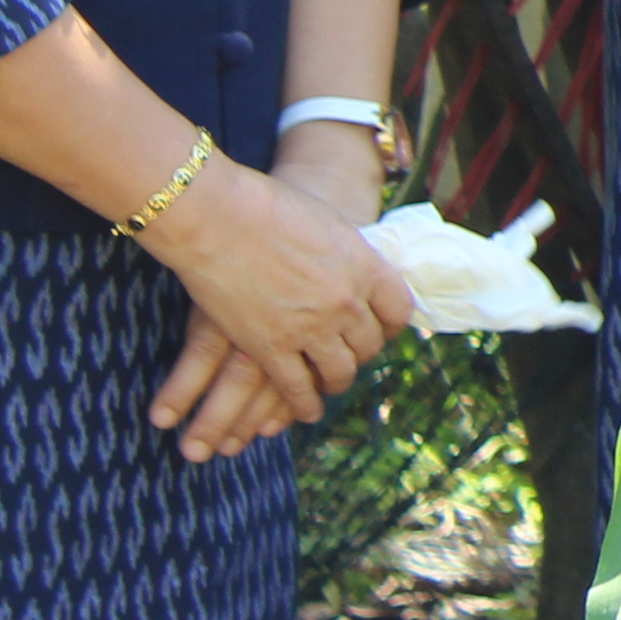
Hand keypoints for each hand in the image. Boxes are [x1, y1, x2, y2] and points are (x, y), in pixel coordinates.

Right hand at [141, 159, 416, 458]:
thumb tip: (357, 275)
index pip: (400, 311)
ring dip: (336, 383)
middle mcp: (348, 301)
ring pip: (339, 372)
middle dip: (361, 355)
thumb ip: (349, 257)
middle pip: (369, 345)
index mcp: (368, 266)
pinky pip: (296, 388)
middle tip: (350, 359)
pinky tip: (304, 410)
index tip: (381, 332)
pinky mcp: (270, 348)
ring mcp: (311, 328)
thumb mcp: (330, 227)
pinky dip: (304, 404)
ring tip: (330, 387)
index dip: (391, 326)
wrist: (220, 217)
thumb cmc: (270, 208)